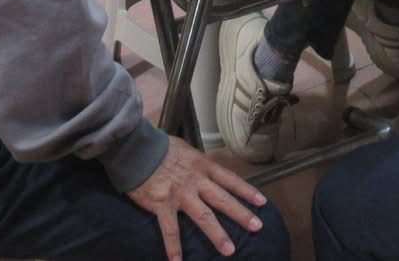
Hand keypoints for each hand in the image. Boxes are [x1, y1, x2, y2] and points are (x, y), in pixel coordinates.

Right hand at [127, 136, 268, 260]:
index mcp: (203, 165)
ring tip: (230, 250)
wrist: (136, 148)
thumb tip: (208, 169)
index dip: (247, 191)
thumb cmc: (160, 147)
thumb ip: (198, 162)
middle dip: (241, 214)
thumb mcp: (186, 150)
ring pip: (203, 217)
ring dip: (217, 234)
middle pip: (223, 199)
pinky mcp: (161, 204)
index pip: (230, 179)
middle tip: (257, 227)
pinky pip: (170, 229)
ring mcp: (180, 193)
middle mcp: (196, 180)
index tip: (261, 202)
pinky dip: (173, 247)